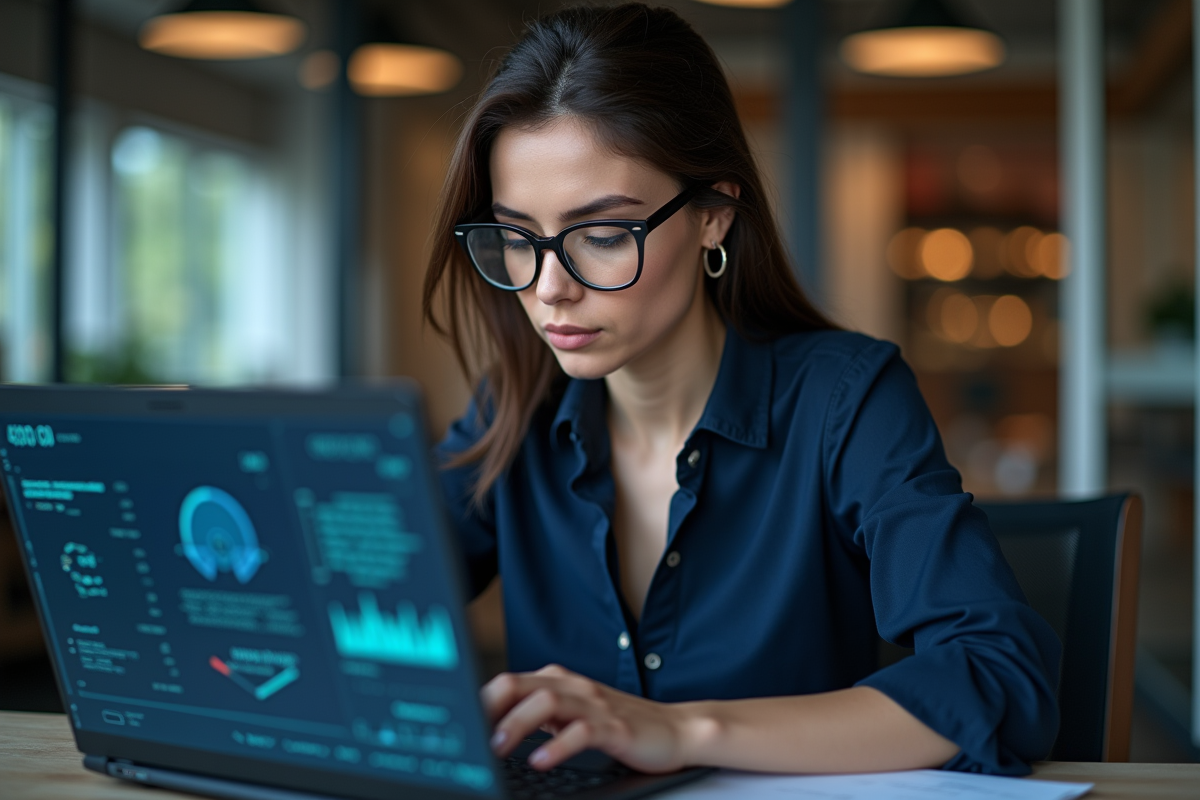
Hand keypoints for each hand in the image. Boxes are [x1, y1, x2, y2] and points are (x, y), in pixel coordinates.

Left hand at [481, 664, 690, 773]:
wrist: (674, 730)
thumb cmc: (618, 726)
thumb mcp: (571, 717)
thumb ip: (537, 717)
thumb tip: (491, 729)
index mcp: (559, 683)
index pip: (510, 683)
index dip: (480, 701)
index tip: (459, 724)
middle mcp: (574, 687)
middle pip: (521, 685)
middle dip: (491, 706)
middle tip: (470, 733)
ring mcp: (595, 705)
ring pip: (547, 702)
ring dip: (517, 723)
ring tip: (497, 746)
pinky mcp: (615, 727)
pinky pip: (582, 731)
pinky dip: (557, 745)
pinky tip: (540, 760)